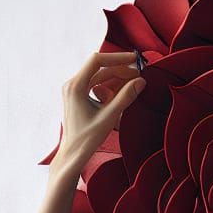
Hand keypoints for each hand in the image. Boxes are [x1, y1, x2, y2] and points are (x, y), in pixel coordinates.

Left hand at [54, 50, 145, 167]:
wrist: (73, 154)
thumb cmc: (87, 138)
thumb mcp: (109, 117)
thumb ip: (125, 97)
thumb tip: (141, 81)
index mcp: (75, 86)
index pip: (97, 60)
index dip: (117, 58)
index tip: (134, 60)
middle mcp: (72, 84)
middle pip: (99, 68)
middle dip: (120, 69)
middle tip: (139, 75)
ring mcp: (74, 90)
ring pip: (98, 77)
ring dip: (116, 78)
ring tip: (134, 83)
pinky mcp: (78, 97)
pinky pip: (96, 86)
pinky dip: (109, 87)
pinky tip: (122, 93)